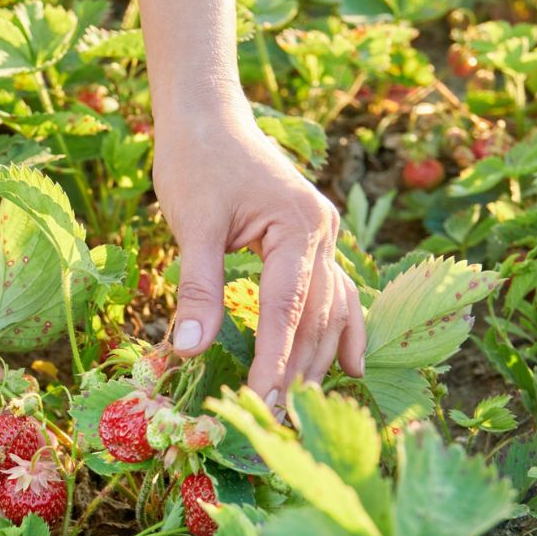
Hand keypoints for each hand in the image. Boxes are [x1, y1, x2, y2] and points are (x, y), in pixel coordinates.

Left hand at [153, 92, 364, 404]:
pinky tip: (348, 365)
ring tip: (309, 406)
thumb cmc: (197, 161)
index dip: (275, 361)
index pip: (288, 310)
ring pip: (331, 308)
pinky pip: (333, 291)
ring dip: (320, 358)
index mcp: (298, 226)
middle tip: (279, 420)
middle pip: (317, 316)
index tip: (262, 403)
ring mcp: (322, 235)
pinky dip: (339, 328)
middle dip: (299, 370)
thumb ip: (198, 288)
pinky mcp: (311, 239)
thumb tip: (188, 351)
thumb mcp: (193, 225)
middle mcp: (322, 232)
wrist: (208, 115)